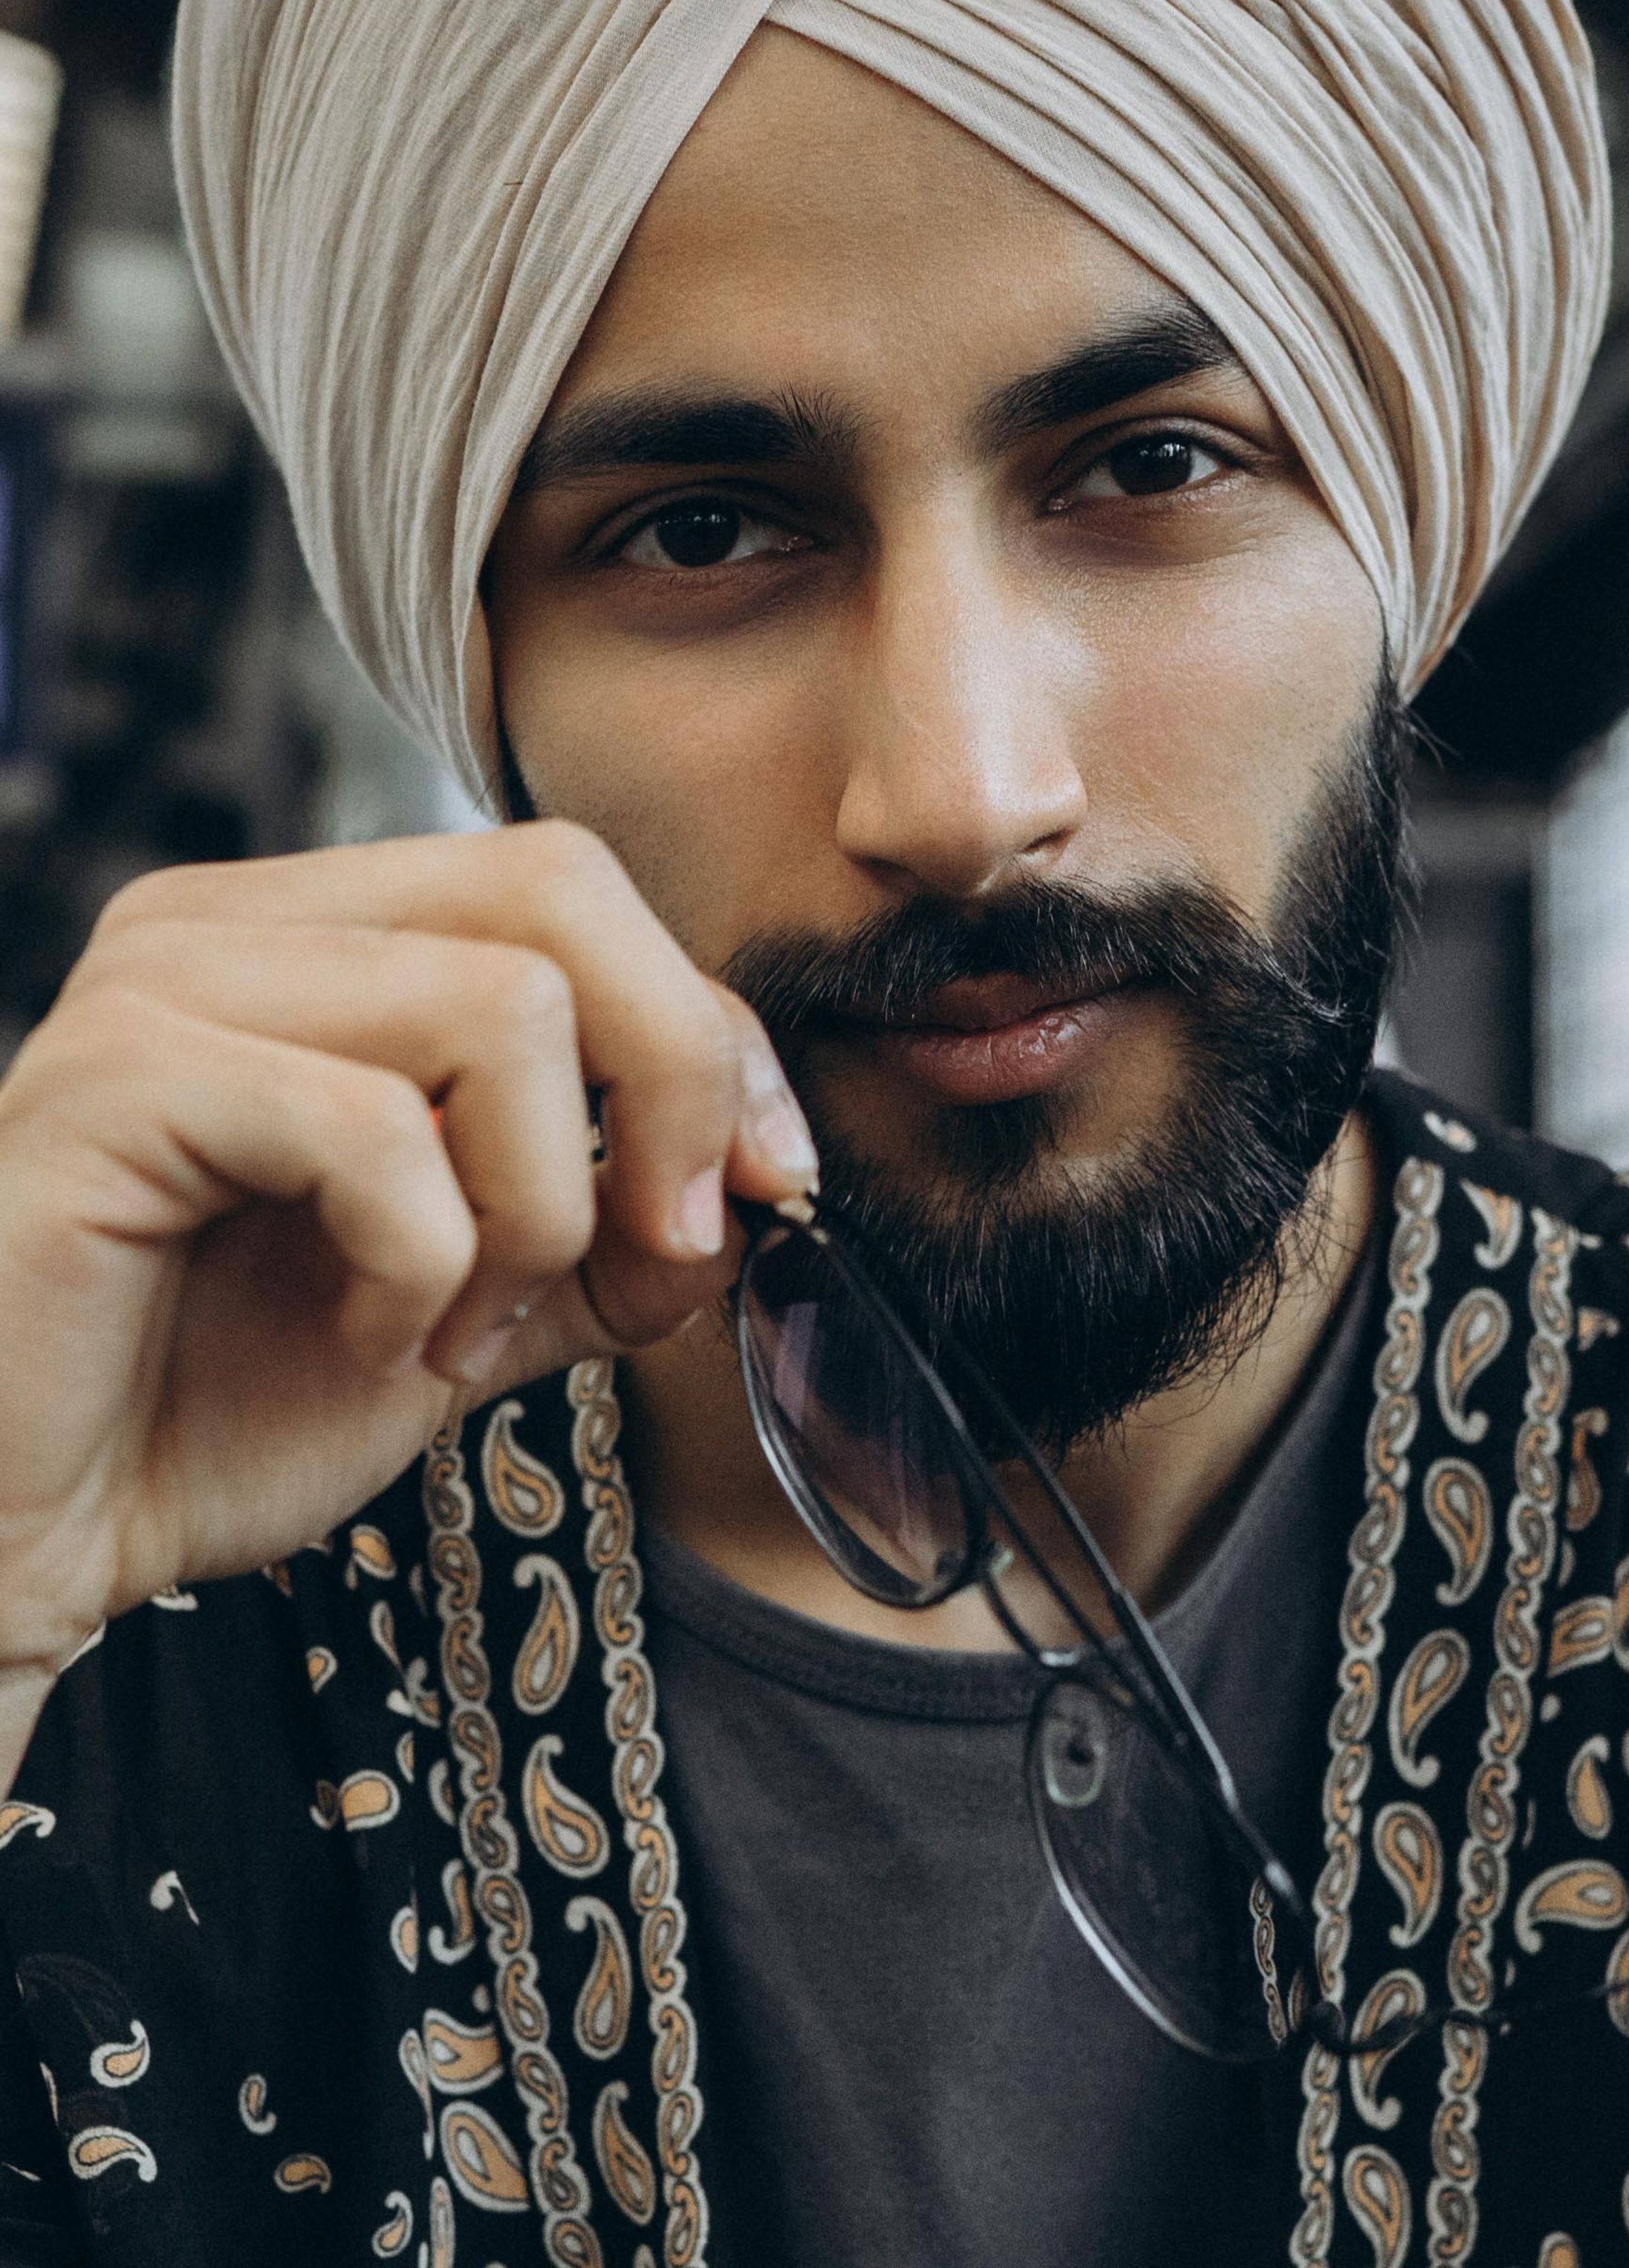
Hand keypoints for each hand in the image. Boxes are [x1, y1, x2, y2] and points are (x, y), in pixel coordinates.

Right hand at [0, 821, 815, 1787]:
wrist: (26, 1533)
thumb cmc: (221, 1404)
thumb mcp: (481, 1299)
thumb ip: (612, 1222)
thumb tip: (763, 1171)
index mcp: (316, 929)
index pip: (573, 887)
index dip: (707, 1032)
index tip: (763, 1186)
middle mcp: (232, 919)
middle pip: (557, 892)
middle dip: (670, 1078)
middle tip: (657, 1249)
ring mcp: (162, 983)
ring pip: (496, 1006)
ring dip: (532, 1209)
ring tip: (458, 1328)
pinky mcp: (115, 1083)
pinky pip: (371, 1130)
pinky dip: (420, 1266)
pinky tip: (365, 1342)